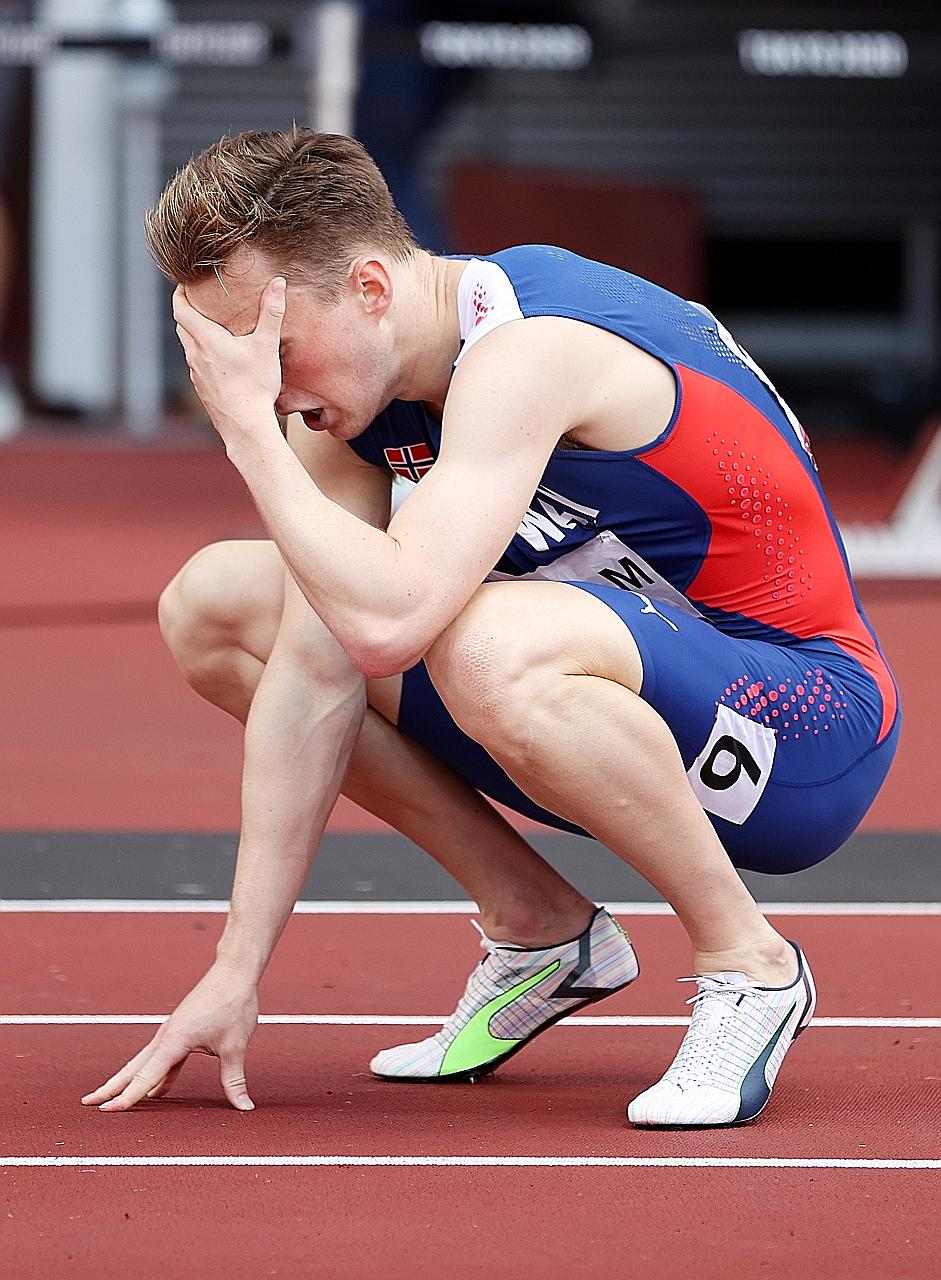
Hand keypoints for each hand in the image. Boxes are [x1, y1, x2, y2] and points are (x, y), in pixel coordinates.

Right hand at [81, 962, 259, 1111]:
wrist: (234, 971)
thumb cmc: (234, 1005)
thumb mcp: (235, 1046)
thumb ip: (234, 1079)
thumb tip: (245, 1108)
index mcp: (174, 1039)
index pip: (147, 1075)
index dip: (129, 1096)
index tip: (108, 1111)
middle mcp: (166, 1036)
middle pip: (133, 1068)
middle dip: (111, 1087)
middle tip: (88, 1103)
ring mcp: (171, 1033)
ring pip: (144, 1062)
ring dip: (128, 1081)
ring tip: (110, 1100)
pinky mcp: (180, 1031)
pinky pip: (162, 1059)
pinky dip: (155, 1075)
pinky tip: (156, 1092)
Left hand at [173, 276, 285, 441]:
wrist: (246, 426)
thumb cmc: (255, 385)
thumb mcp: (266, 345)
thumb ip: (272, 312)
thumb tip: (278, 282)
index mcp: (205, 339)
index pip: (180, 309)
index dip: (179, 293)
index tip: (184, 284)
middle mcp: (195, 355)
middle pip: (181, 326)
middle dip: (187, 312)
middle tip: (199, 303)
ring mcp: (196, 375)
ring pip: (189, 347)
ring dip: (195, 336)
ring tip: (212, 330)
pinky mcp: (202, 390)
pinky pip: (197, 367)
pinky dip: (203, 356)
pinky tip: (221, 361)